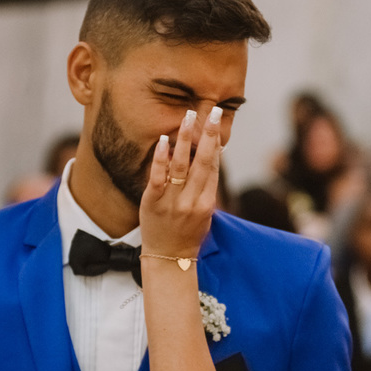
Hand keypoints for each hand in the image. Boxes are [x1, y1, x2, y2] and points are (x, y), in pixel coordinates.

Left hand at [139, 106, 221, 257]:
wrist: (168, 259)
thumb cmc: (188, 234)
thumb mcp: (205, 213)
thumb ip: (208, 187)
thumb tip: (213, 157)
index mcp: (208, 202)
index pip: (214, 167)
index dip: (217, 144)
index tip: (218, 124)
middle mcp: (192, 200)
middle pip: (204, 162)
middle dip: (210, 134)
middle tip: (215, 111)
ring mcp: (172, 202)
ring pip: (181, 165)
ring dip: (186, 138)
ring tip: (189, 116)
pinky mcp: (152, 202)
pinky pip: (158, 176)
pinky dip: (161, 157)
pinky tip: (164, 140)